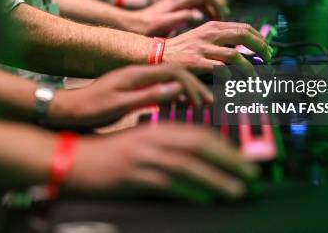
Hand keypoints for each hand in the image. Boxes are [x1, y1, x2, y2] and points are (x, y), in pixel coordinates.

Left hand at [49, 65, 211, 128]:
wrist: (65, 108)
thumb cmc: (89, 109)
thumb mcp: (119, 105)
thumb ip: (148, 96)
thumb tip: (176, 89)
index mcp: (136, 73)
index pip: (173, 71)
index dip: (192, 84)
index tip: (202, 101)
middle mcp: (137, 71)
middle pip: (174, 71)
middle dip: (194, 85)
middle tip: (208, 102)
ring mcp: (134, 77)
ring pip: (168, 77)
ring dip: (185, 87)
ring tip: (198, 101)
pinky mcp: (131, 86)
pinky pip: (159, 84)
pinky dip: (173, 92)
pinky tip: (177, 102)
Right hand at [64, 123, 257, 202]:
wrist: (74, 158)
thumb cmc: (110, 154)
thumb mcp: (141, 143)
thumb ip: (167, 146)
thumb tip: (197, 160)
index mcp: (158, 129)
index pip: (199, 134)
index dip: (225, 147)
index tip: (243, 159)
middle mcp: (154, 138)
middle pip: (200, 146)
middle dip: (230, 160)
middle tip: (252, 174)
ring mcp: (143, 157)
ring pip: (188, 166)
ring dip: (217, 178)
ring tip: (237, 190)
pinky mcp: (133, 176)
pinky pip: (167, 184)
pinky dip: (188, 191)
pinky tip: (204, 199)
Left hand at [128, 0, 229, 35]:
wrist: (131, 24)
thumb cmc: (145, 27)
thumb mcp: (161, 24)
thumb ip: (178, 18)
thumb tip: (196, 15)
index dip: (218, 2)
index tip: (223, 15)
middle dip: (218, 2)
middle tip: (224, 16)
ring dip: (212, 5)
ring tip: (218, 19)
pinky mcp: (176, 4)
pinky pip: (196, 1)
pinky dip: (204, 8)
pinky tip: (205, 19)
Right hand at [163, 21, 273, 73]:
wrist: (156, 54)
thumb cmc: (181, 50)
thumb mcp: (201, 38)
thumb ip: (220, 40)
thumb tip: (243, 50)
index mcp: (213, 27)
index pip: (243, 27)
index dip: (259, 39)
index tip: (267, 49)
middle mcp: (209, 34)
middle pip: (243, 36)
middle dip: (260, 48)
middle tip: (269, 59)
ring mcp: (202, 47)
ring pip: (234, 55)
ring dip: (249, 68)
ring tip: (255, 78)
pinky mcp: (195, 61)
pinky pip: (219, 69)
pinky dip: (230, 76)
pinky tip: (234, 83)